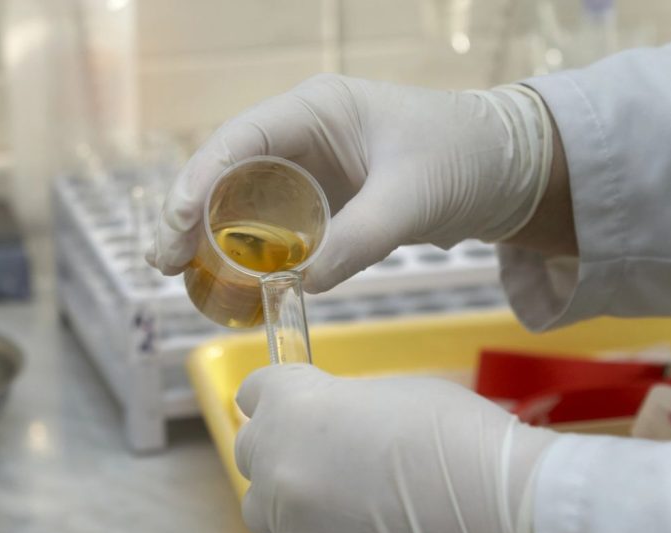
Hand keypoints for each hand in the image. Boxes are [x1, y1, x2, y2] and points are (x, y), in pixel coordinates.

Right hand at [148, 75, 552, 292]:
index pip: (241, 139)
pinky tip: (230, 279)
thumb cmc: (465, 159)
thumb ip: (359, 238)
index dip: (200, 179)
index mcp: (317, 110)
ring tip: (180, 275)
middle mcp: (304, 134)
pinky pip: (274, 224)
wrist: (507, 171)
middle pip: (228, 171)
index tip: (177, 223)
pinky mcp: (324, 200)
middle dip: (190, 214)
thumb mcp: (412, 197)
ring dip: (211, 236)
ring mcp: (312, 168)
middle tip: (163, 262)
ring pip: (244, 200)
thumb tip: (298, 285)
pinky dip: (250, 250)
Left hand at [234, 363, 558, 532]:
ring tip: (348, 508)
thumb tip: (328, 426)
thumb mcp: (391, 394)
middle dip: (283, 450)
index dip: (279, 397)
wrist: (497, 518)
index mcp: (294, 406)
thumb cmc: (458, 441)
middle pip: (252, 451)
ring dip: (293, 505)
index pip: (255, 393)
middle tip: (328, 459)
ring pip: (265, 512)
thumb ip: (338, 408)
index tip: (294, 406)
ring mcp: (288, 526)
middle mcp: (276, 465)